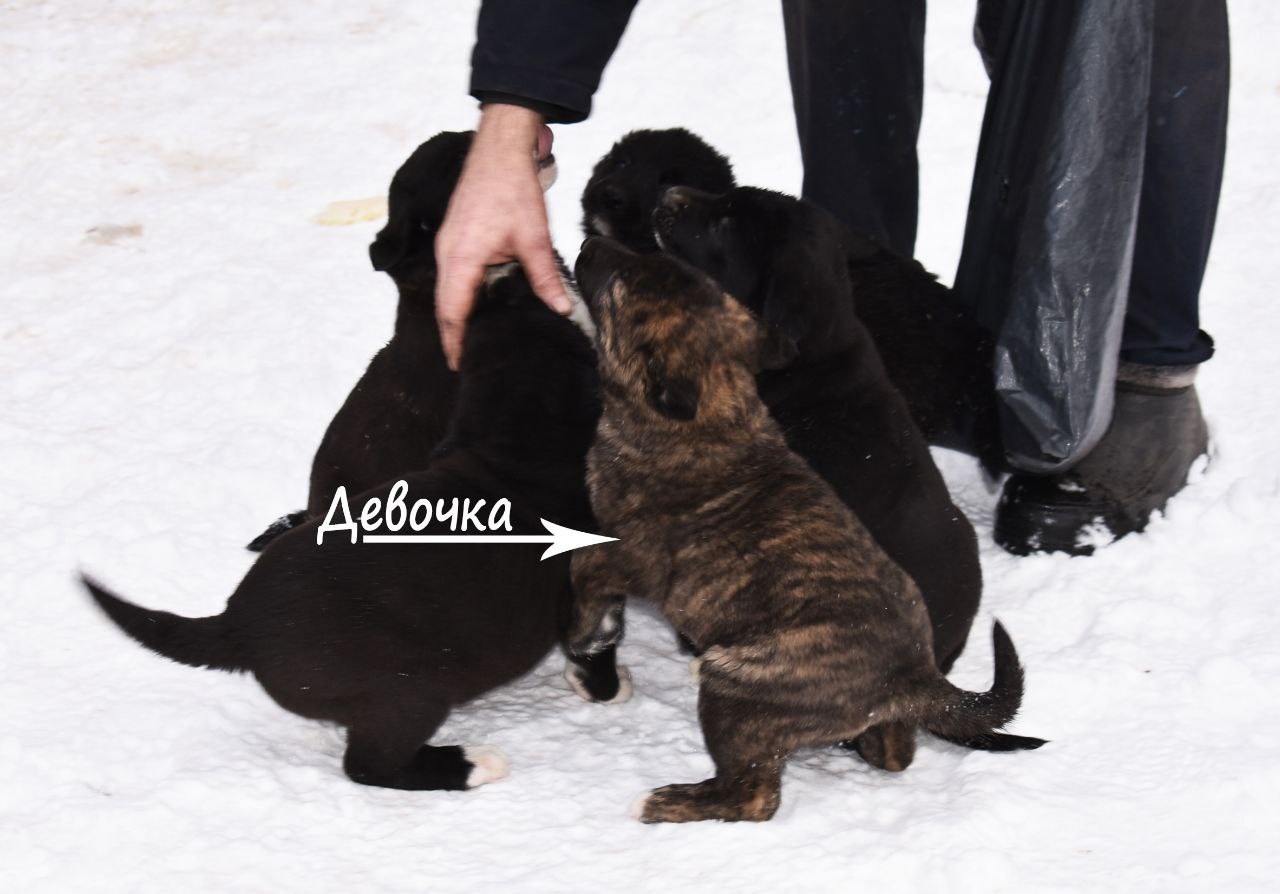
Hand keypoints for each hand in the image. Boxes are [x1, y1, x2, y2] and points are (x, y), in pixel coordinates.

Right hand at [434, 104, 571, 368]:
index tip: (460, 365)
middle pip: (445, 305)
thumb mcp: (535, 237)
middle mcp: (447, 253)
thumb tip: (561, 309)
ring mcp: (447, 243)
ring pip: (448, 289)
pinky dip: (460, 294)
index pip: (452, 311)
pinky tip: (478, 304)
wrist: (500, 147)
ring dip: (457, 314)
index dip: (455, 341)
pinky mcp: (454, 236)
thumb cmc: (512, 186)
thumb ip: (545, 277)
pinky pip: (452, 274)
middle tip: (467, 362)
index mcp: (461, 257)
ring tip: (472, 341)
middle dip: (454, 334)